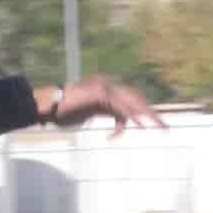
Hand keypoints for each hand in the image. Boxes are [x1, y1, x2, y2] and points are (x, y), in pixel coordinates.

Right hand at [41, 76, 163, 133]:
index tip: (155, 123)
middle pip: (136, 98)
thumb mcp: (91, 113)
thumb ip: (105, 113)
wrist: (48, 105)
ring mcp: (104, 87)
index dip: (144, 111)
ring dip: (147, 115)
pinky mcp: (99, 94)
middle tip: (164, 127)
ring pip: (132, 101)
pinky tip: (140, 126)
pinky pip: (119, 107)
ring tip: (158, 127)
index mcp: (107, 88)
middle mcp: (108, 85)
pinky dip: (130, 117)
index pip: (131, 98)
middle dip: (151, 113)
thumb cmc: (64, 112)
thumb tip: (119, 124)